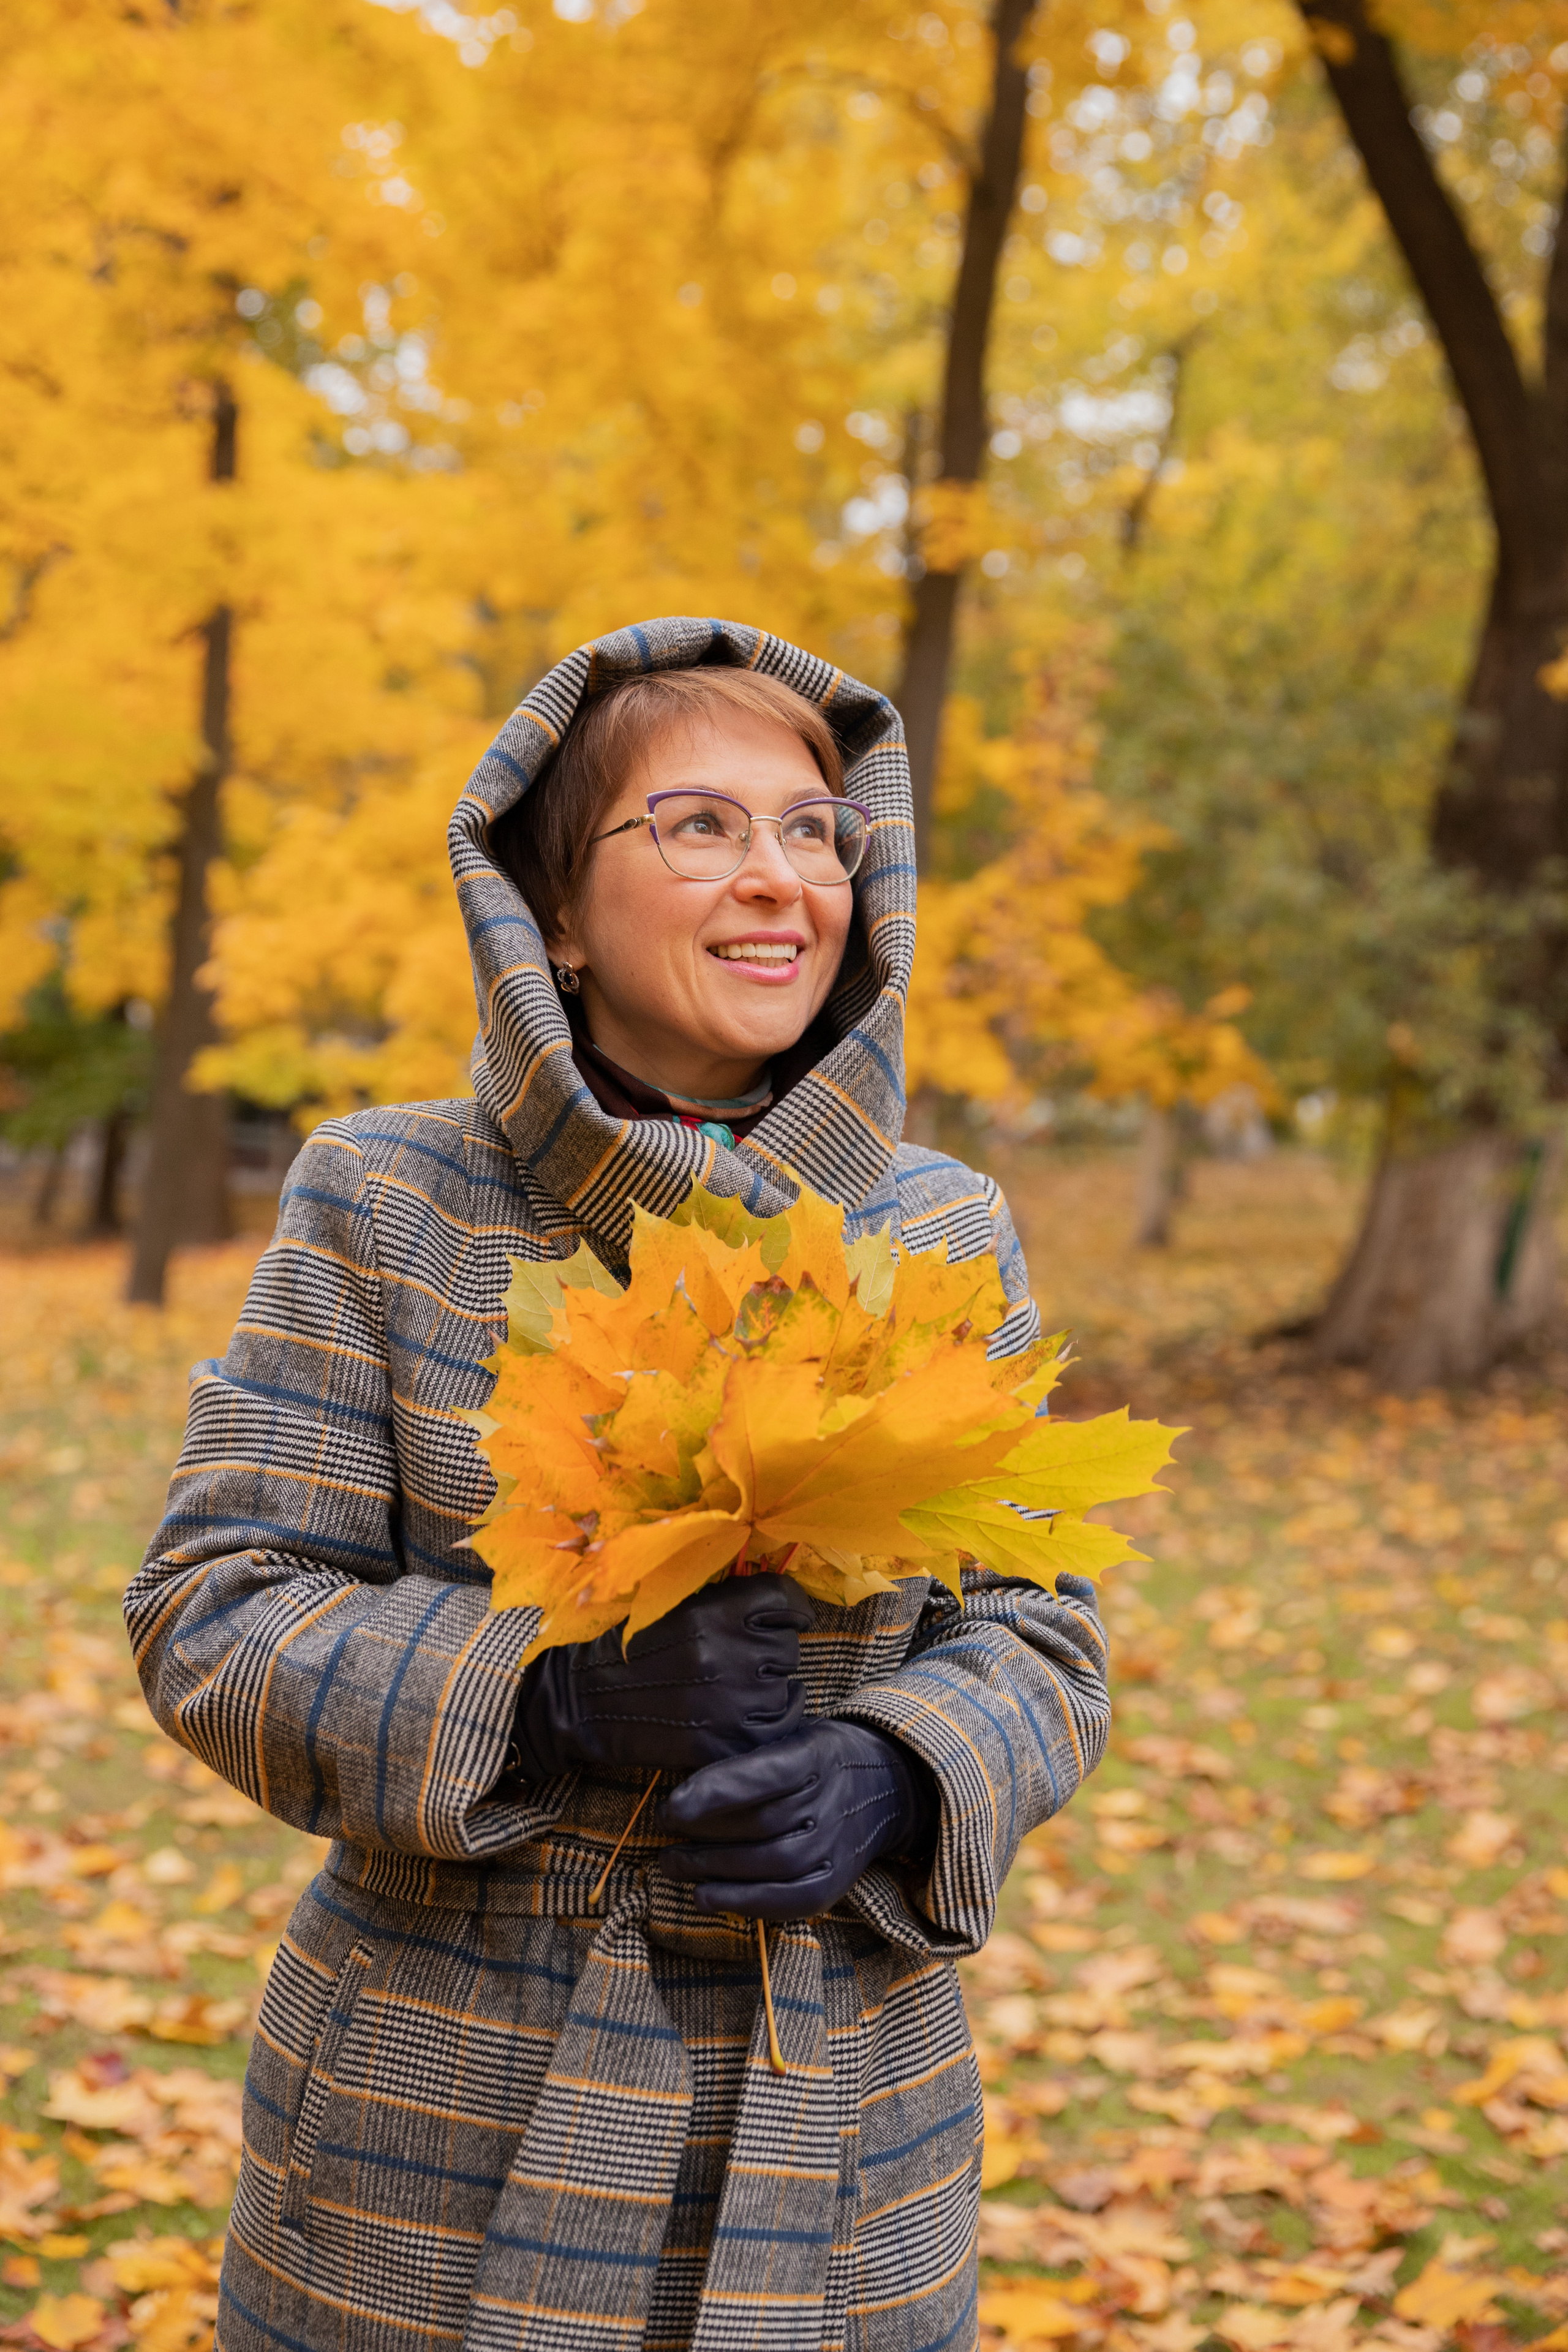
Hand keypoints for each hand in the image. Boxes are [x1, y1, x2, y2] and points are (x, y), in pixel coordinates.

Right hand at [509, 1573, 809, 1780]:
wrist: (583, 1699)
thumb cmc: (628, 1643)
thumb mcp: (670, 1599)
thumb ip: (721, 1592)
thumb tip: (772, 1584)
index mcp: (712, 1612)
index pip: (784, 1597)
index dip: (791, 1605)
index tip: (789, 1614)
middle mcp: (726, 1654)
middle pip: (787, 1646)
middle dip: (773, 1648)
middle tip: (745, 1655)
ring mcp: (727, 1703)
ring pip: (786, 1688)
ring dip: (772, 1687)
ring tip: (741, 1685)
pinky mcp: (723, 1743)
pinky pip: (777, 1729)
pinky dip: (774, 1720)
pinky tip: (754, 1711)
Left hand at [656, 1717, 934, 1919]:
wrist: (880, 1785)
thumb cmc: (812, 1758)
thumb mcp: (787, 1734)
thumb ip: (746, 1754)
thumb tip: (682, 1782)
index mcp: (816, 1754)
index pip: (764, 1775)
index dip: (715, 1792)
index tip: (671, 1806)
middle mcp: (832, 1800)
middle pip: (762, 1824)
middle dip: (703, 1833)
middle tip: (661, 1832)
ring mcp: (838, 1845)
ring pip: (772, 1863)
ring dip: (713, 1868)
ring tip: (671, 1863)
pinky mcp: (837, 1881)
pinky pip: (790, 1899)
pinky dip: (744, 1902)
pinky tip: (705, 1896)